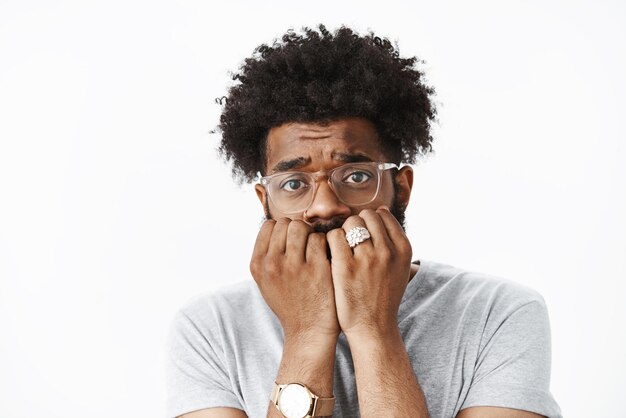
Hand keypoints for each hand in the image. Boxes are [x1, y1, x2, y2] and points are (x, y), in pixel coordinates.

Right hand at [250, 218, 339, 341]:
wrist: (308, 331)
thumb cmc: (289, 303)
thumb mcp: (266, 282)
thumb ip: (266, 255)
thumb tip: (275, 226)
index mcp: (258, 264)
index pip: (269, 225)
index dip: (282, 229)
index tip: (290, 241)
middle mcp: (273, 264)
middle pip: (286, 223)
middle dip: (298, 230)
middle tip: (305, 244)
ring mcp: (295, 266)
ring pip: (302, 227)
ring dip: (310, 234)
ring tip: (314, 249)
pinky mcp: (317, 269)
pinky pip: (319, 239)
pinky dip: (324, 244)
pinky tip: (325, 256)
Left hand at [327, 207, 412, 338]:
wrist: (372, 328)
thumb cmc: (382, 296)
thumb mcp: (399, 268)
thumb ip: (393, 240)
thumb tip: (381, 210)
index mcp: (403, 250)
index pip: (383, 215)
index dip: (370, 222)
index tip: (364, 235)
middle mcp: (388, 252)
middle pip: (366, 215)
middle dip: (356, 224)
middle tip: (350, 242)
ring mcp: (367, 259)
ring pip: (350, 223)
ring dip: (343, 231)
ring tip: (341, 248)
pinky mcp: (345, 267)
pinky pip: (334, 236)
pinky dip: (330, 242)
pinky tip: (330, 254)